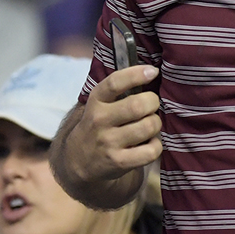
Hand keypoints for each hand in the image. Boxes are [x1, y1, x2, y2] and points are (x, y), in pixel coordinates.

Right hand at [62, 66, 162, 183]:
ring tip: (149, 126)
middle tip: (151, 106)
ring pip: (148, 126)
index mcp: (96, 101)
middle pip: (138, 106)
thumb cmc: (98, 125)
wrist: (77, 162)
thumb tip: (151, 71)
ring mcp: (108, 142)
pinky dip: (156, 145)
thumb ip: (119, 90)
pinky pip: (151, 150)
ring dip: (156, 124)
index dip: (136, 74)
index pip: (115, 82)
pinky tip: (149, 144)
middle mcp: (99, 120)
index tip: (153, 71)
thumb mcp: (99, 104)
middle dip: (153, 103)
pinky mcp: (118, 162)